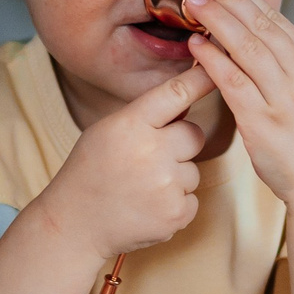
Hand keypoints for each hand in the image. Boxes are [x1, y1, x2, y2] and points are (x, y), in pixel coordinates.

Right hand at [38, 66, 212, 258]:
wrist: (75, 224)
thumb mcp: (107, 131)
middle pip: (194, 134)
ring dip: (175, 178)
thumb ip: (145, 116)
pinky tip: (147, 206)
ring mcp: (166, 185)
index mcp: (131, 124)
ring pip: (193, 170)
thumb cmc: (91, 171)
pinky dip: (175, 204)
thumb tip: (188, 100)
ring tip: (141, 188)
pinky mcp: (175, 214)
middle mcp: (152, 151)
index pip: (176, 93)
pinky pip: (192, 199)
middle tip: (149, 159)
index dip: (201, 81)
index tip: (218, 70)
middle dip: (180, 144)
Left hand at [181, 0, 293, 204]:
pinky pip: (233, 82)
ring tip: (194, 2)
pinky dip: (213, 60)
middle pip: (262, 26)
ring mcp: (282, 98)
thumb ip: (287, 64)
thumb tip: (259, 36)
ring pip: (247, 48)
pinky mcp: (263, 121)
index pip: (278, 20)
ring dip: (218, 20)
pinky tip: (196, 44)